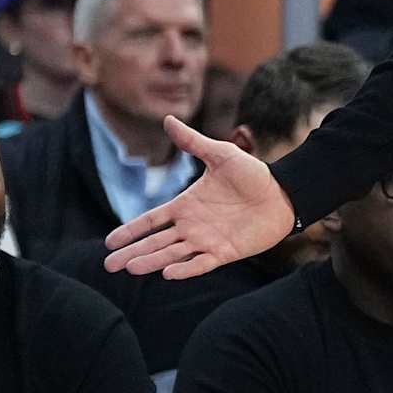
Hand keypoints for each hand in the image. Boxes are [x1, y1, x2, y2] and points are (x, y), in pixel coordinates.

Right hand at [102, 115, 294, 278]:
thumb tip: (168, 119)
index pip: (151, 220)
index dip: (131, 231)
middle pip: (155, 242)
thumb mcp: (221, 154)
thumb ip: (193, 142)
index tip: (110, 242)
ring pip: (173, 254)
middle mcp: (192, 226)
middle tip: (108, 265)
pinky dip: (186, 269)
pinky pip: (201, 264)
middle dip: (132, 253)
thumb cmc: (253, 174)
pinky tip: (168, 273)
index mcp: (186, 205)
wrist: (284, 192)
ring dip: (153, 261)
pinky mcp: (225, 252)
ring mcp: (207, 240)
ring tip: (131, 268)